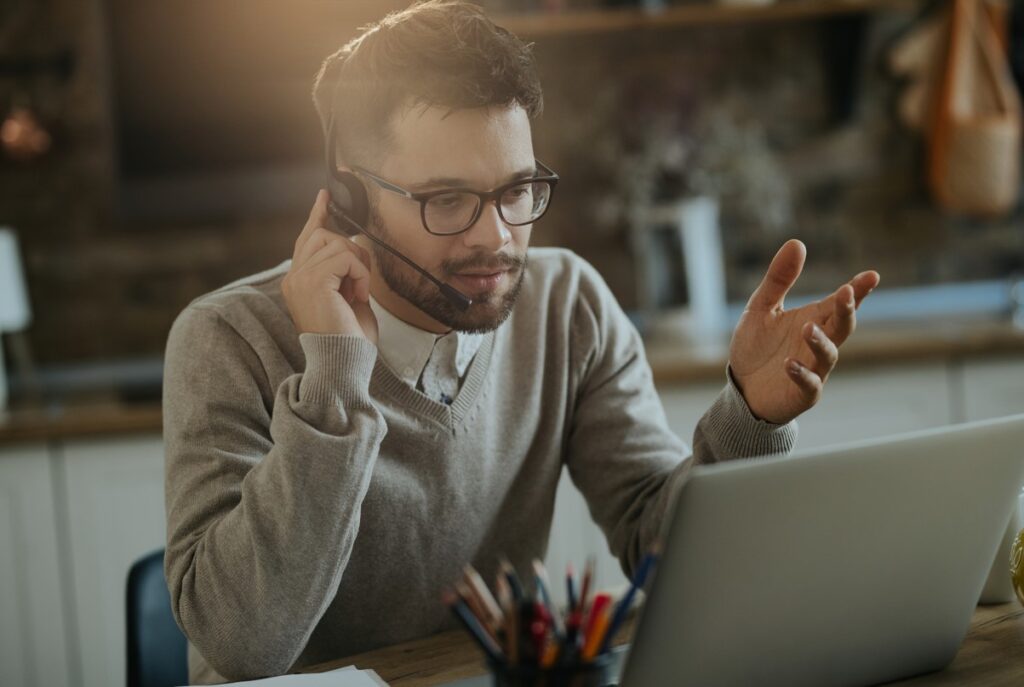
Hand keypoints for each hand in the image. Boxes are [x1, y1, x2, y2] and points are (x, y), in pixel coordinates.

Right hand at [281, 189, 377, 342]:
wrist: (345, 362)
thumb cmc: (349, 338)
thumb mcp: (348, 297)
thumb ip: (344, 271)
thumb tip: (353, 245)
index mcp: (298, 282)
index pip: (306, 239)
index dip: (317, 215)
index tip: (324, 196)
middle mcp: (293, 278)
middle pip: (324, 235)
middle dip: (351, 252)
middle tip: (359, 283)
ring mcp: (300, 278)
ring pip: (337, 243)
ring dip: (358, 265)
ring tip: (357, 292)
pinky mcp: (313, 281)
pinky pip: (345, 256)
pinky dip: (360, 274)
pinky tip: (358, 295)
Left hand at [729, 239, 879, 424]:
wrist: (742, 389)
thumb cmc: (756, 347)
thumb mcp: (761, 308)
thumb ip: (779, 279)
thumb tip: (797, 242)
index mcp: (814, 319)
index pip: (840, 303)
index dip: (858, 290)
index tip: (872, 276)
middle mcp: (819, 343)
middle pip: (842, 326)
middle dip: (847, 310)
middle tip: (846, 293)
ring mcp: (814, 369)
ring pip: (829, 355)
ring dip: (820, 341)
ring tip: (807, 328)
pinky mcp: (802, 393)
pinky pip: (809, 384)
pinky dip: (802, 374)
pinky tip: (789, 364)